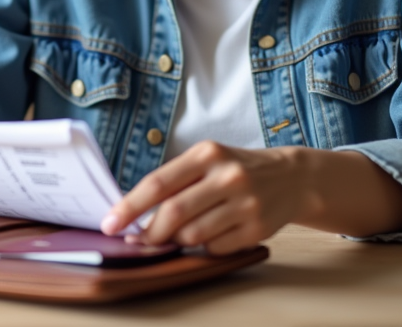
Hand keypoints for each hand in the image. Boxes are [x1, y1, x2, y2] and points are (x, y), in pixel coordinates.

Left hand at [100, 141, 307, 254]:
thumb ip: (174, 182)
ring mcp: (246, 204)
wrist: (291, 178)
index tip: (110, 223)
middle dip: (149, 233)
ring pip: (192, 235)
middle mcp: (228, 176)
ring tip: (177, 233)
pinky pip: (214, 248)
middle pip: (174, 214)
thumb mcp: (206, 160)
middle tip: (138, 240)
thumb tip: (134, 215)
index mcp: (207, 154)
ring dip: (176, 241)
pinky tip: (210, 233)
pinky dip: (203, 246)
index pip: (158, 183)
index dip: (130, 206)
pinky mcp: (258, 229)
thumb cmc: (234, 169)